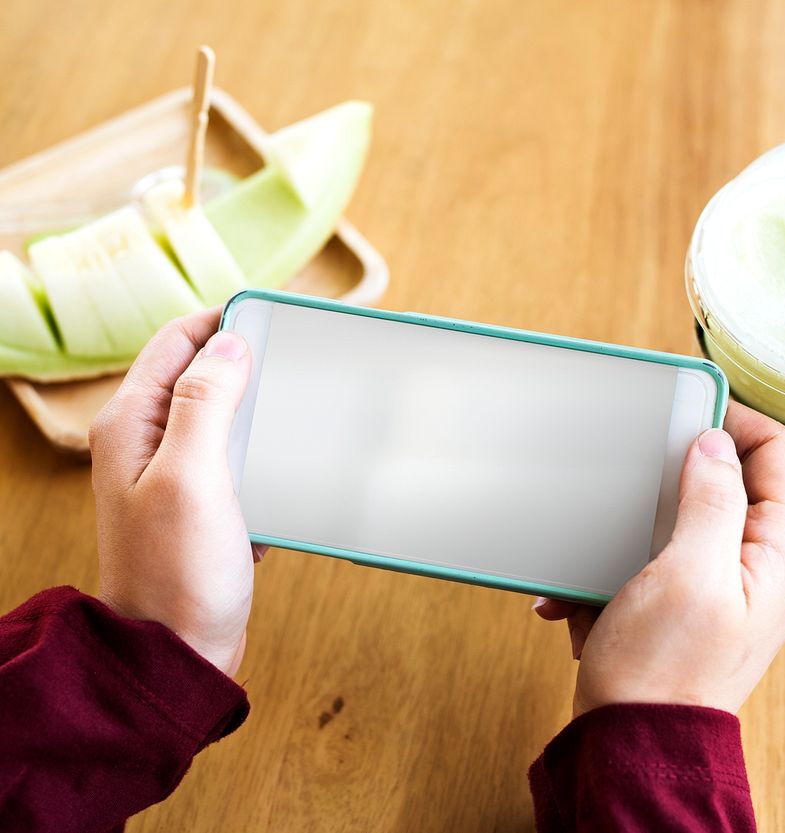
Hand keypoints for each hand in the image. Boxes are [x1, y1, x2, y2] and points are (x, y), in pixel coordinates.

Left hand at [89, 308, 264, 677]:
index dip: (225, 322)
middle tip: (295, 366)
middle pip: (202, 375)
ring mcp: (175, 474)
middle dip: (250, 366)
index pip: (177, 342)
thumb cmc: (177, 575)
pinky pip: (239, 460)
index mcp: (133, 424)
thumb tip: (229, 343)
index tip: (274, 319)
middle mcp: (148, 443)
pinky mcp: (203, 503)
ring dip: (261, 417)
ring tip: (294, 423)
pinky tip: (282, 478)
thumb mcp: (192, 476)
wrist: (179, 652)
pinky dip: (264, 460)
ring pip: (226, 418)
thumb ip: (206, 403)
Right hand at [534, 400, 784, 716]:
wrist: (632, 743)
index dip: (733, 422)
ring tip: (602, 566)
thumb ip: (712, 499)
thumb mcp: (689, 571)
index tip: (683, 414)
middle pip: (726, 483)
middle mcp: (763, 565)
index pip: (777, 453)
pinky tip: (585, 600)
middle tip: (632, 489)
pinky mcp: (688, 601)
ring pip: (679, 520)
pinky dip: (615, 571)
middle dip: (668, 485)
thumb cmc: (664, 669)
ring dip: (632, 533)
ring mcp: (725, 584)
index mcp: (781, 553)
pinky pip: (653, 559)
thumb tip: (717, 442)